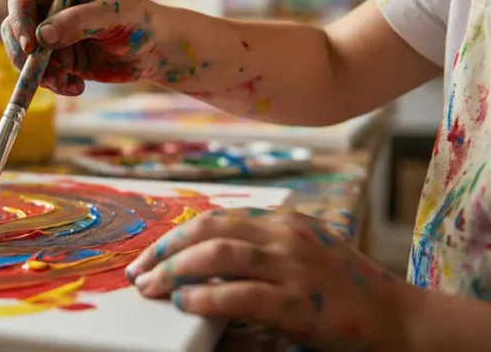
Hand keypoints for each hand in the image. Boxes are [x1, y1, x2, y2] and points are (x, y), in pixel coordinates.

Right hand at [1, 0, 159, 95]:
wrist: (155, 48)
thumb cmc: (137, 20)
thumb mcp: (111, 15)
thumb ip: (77, 22)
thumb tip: (41, 36)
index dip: (19, 20)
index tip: (30, 45)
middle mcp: (49, 10)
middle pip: (14, 30)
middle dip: (24, 55)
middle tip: (44, 74)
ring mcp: (52, 36)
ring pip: (25, 57)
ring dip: (40, 74)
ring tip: (67, 84)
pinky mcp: (60, 60)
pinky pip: (43, 75)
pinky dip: (54, 84)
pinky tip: (77, 88)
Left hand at [125, 208, 410, 350]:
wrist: (401, 321)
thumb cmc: (345, 290)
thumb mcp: (302, 253)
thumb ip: (259, 249)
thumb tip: (199, 260)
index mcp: (284, 221)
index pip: (215, 219)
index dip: (174, 235)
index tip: (148, 254)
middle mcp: (287, 236)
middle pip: (208, 230)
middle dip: (164, 250)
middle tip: (138, 272)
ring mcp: (295, 268)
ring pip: (218, 256)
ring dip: (174, 270)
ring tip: (151, 287)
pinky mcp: (300, 305)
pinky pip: (240, 295)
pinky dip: (205, 298)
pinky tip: (185, 304)